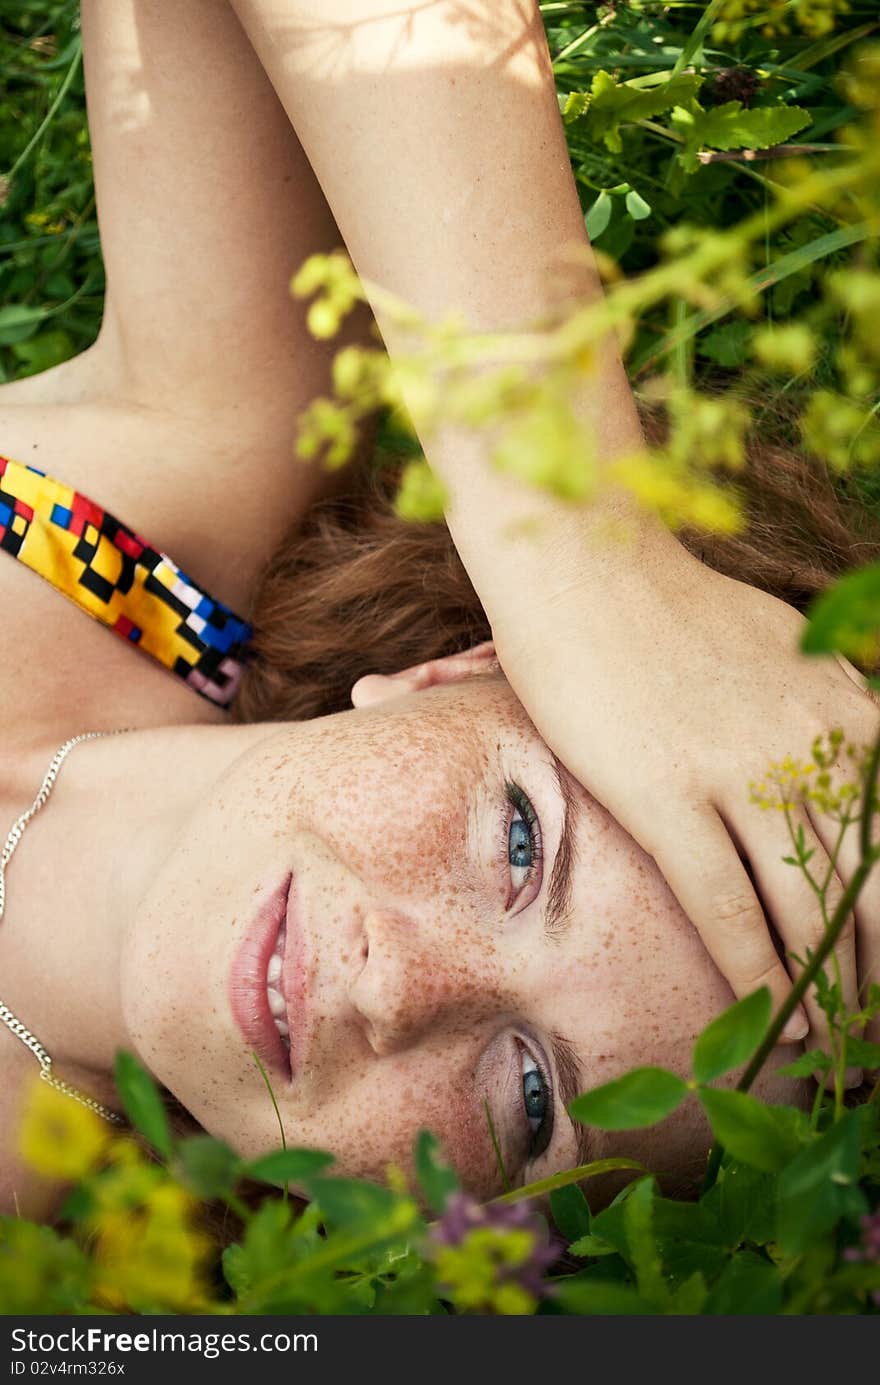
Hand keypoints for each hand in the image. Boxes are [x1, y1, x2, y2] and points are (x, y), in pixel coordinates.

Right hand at [494, 547, 879, 1064]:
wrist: (587, 567)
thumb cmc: (678, 608)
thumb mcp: (792, 649)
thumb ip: (836, 711)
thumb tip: (863, 750)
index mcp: (849, 712)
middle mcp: (807, 745)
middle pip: (870, 885)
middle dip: (878, 965)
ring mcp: (736, 769)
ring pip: (807, 904)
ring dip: (828, 984)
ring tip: (837, 1040)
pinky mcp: (663, 791)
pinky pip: (725, 901)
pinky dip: (755, 966)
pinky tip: (771, 1012)